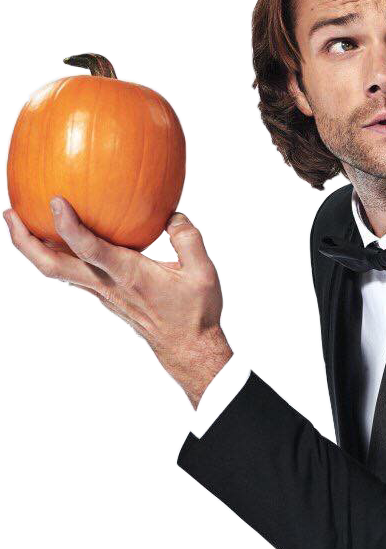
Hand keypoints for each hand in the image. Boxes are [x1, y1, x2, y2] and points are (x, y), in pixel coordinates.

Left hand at [2, 197, 233, 410]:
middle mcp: (107, 285)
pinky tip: (60, 241)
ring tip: (20, 221)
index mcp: (129, 275)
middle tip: (8, 212)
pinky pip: (72, 275)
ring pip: (56, 272)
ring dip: (33, 248)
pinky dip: (56, 255)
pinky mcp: (105, 297)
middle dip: (24, 241)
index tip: (55, 201)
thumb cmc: (195, 312)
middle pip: (52, 267)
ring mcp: (102, 294)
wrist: (188, 348)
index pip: (91, 250)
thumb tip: (171, 213)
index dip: (69, 227)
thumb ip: (187, 237)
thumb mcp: (202, 272)